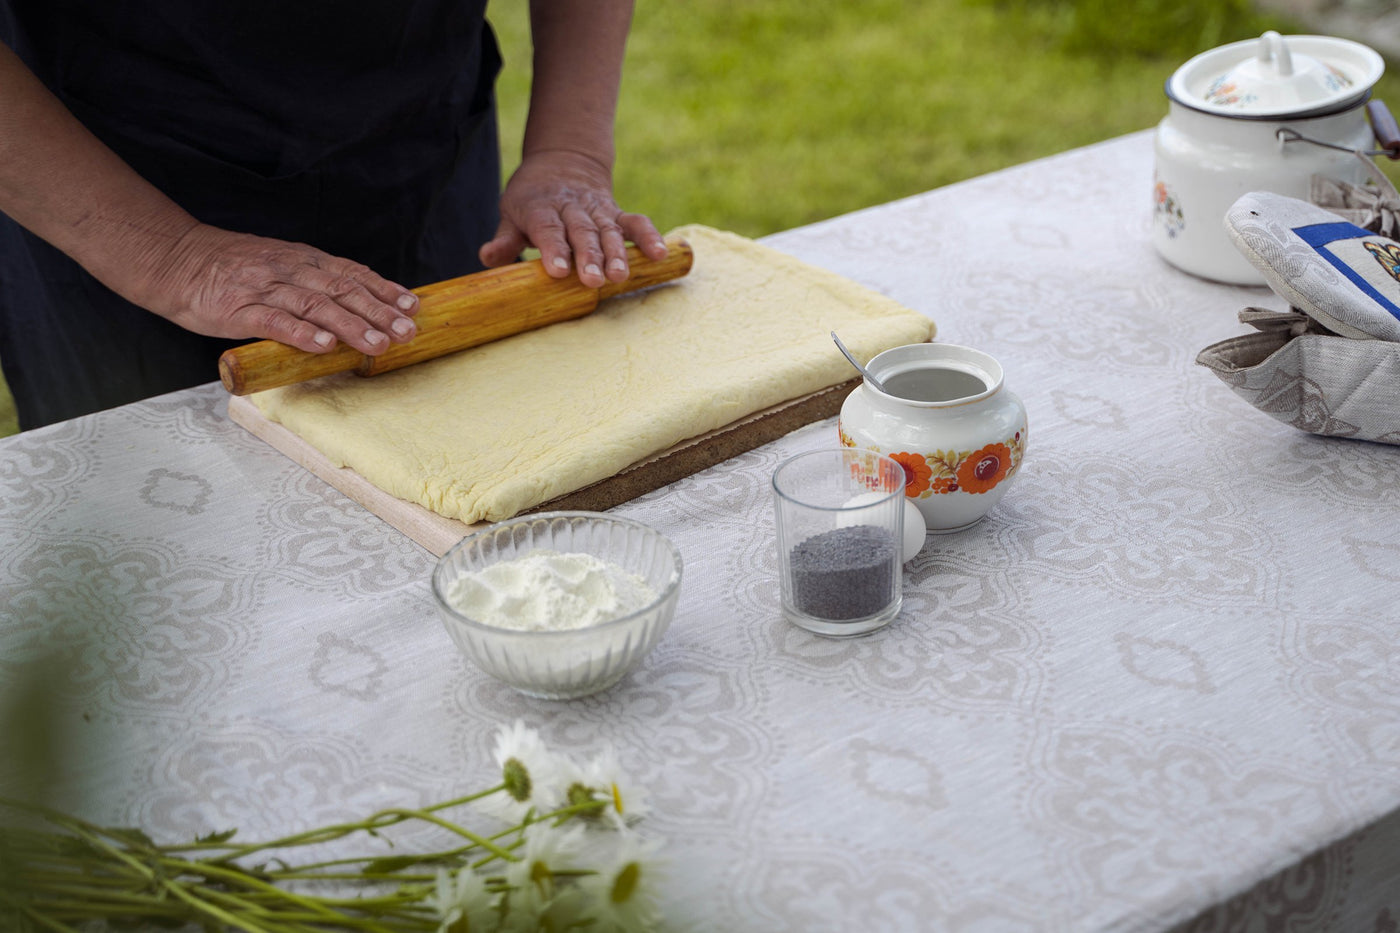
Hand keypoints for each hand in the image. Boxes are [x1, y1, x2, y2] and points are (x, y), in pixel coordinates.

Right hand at [146, 224, 420, 354]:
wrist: (175, 260)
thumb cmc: (231, 268)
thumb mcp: (280, 264)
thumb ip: (313, 280)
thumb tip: (355, 299)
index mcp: (302, 260)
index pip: (351, 274)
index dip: (383, 290)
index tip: (411, 306)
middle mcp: (290, 271)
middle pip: (341, 290)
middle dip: (378, 312)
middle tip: (406, 331)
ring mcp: (266, 289)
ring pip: (316, 306)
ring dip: (350, 325)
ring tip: (377, 344)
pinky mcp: (239, 309)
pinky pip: (276, 321)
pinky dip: (302, 333)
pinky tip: (324, 346)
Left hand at [478, 149, 666, 287]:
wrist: (562, 162)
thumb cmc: (531, 200)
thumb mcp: (511, 213)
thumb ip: (504, 239)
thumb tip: (487, 257)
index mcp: (541, 207)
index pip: (547, 228)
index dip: (552, 249)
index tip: (558, 271)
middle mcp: (571, 207)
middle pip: (581, 232)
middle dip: (588, 256)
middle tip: (592, 280)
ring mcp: (597, 210)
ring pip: (608, 231)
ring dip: (617, 254)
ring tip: (620, 276)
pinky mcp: (616, 214)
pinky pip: (635, 223)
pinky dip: (648, 236)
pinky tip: (660, 254)